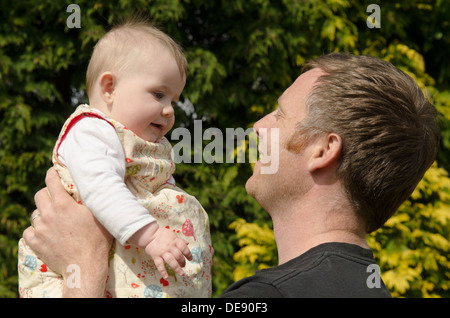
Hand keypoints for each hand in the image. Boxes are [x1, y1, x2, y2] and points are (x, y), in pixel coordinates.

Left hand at [23, 167, 112, 296]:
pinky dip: (34, 230)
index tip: (54, 172)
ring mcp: (40, 229)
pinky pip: (28, 231)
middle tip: (56, 197)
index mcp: (63, 205)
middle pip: (39, 195)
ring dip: (42, 212)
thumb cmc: (97, 240)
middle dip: (47, 193)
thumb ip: (92, 199)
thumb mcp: (99, 215)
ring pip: (34, 213)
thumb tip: (97, 185)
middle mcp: (48, 214)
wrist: (85, 266)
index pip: (51, 181)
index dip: (52, 173)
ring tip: (52, 217)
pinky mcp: (36, 243)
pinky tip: (43, 232)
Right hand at [143, 226, 192, 278]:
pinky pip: (159, 265)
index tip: (190, 258)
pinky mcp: (156, 256)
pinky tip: (166, 277)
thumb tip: (187, 244)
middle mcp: (170, 247)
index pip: (184, 248)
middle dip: (182, 262)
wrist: (149, 234)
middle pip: (178, 256)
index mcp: (175, 241)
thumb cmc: (162, 234)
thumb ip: (179, 240)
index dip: (188, 254)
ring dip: (177, 268)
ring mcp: (163, 252)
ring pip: (171, 261)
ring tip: (181, 273)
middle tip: (183, 266)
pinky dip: (163, 271)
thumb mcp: (172, 234)